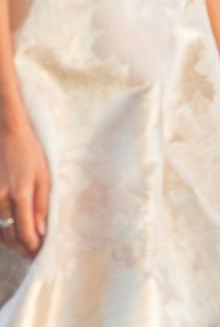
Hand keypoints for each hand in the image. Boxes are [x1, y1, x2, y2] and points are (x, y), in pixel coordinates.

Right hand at [0, 121, 49, 257]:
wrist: (7, 134)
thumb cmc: (29, 153)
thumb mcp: (43, 176)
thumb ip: (42, 206)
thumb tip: (41, 232)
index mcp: (20, 195)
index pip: (25, 233)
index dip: (33, 248)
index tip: (41, 254)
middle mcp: (2, 201)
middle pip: (11, 237)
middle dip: (23, 249)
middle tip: (34, 255)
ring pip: (0, 232)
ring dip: (12, 243)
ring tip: (26, 248)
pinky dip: (2, 233)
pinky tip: (11, 235)